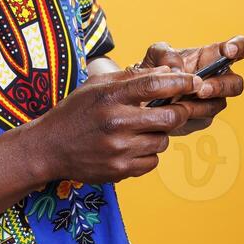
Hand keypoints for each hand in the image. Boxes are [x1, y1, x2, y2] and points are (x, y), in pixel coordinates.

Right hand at [31, 65, 202, 181]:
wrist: (48, 148)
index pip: (156, 84)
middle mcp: (116, 122)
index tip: (194, 82)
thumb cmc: (75, 112)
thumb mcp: (97, 86)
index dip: (182, 82)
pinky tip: (133, 147)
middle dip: (179, 111)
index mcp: (111, 96)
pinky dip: (149, 154)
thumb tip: (169, 72)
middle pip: (170, 116)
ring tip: (143, 130)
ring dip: (160, 134)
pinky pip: (152, 162)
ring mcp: (118, 149)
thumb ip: (133, 77)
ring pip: (163, 141)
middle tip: (176, 109)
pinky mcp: (119, 171)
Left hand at [136, 35, 243, 135]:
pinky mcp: (202, 118)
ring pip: (219, 104)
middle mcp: (218, 78)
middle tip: (202, 88)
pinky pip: (202, 118)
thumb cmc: (155, 70)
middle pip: (236, 83)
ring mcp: (212, 100)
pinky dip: (189, 115)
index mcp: (212, 56)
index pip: (238, 47)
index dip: (240, 47)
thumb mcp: (155, 54)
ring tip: (182, 101)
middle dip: (221, 86)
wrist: (142, 96)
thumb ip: (166, 54)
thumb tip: (178, 70)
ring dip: (202, 104)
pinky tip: (175, 111)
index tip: (229, 51)